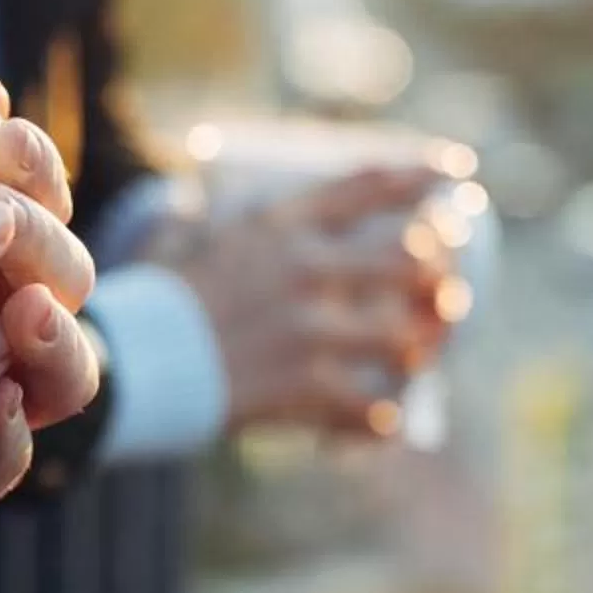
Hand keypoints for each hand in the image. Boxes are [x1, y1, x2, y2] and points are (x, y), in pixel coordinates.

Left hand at [0, 79, 99, 496]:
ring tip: (26, 312)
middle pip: (65, 277)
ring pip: (64, 372)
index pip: (38, 195)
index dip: (35, 167)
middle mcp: (8, 321)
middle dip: (39, 241)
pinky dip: (8, 434)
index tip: (3, 139)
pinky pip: (8, 462)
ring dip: (54, 337)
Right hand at [166, 164, 463, 436]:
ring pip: (403, 337)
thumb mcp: (210, 244)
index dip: (421, 174)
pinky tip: (385, 419)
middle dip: (438, 275)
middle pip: (408, 259)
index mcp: (280, 227)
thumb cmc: (166, 303)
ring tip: (417, 355)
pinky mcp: (305, 385)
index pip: (367, 185)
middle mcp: (305, 270)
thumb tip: (261, 212)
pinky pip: (372, 406)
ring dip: (419, 349)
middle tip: (444, 291)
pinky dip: (383, 417)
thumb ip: (251, 227)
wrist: (135, 363)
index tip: (457, 172)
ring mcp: (310, 330)